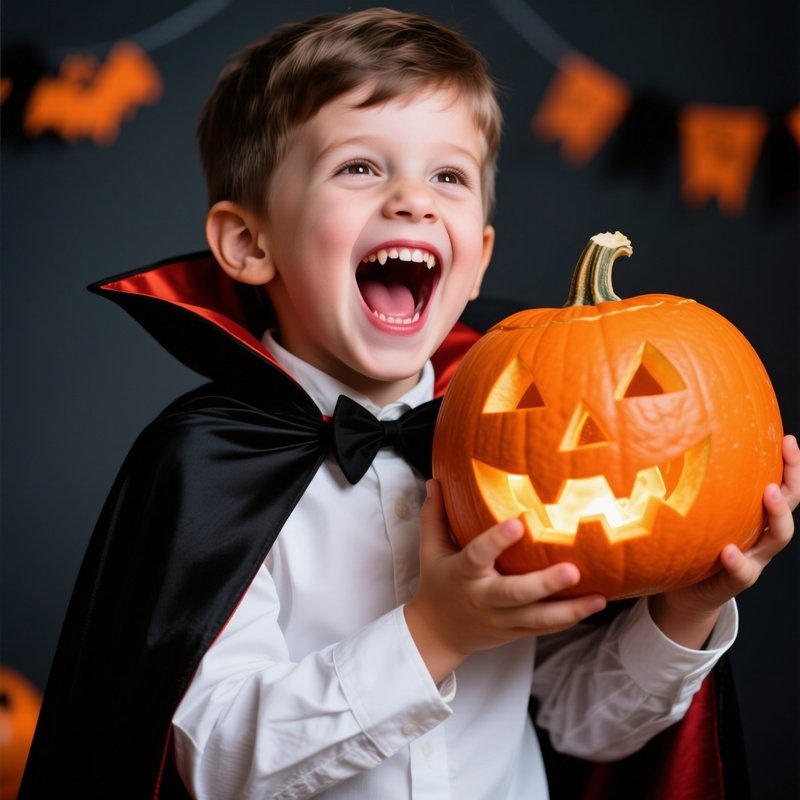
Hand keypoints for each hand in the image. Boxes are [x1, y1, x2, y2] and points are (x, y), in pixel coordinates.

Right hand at [404, 479, 605, 682]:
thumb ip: (435, 515)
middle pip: (515, 594)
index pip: (477, 555)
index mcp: (462, 574)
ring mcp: (502, 619)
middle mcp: (484, 598)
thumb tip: (436, 480)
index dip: (495, 541)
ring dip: (570, 609)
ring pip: (537, 618)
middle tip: (572, 569)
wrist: (438, 633)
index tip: (516, 524)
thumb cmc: (438, 582)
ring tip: (598, 598)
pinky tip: (594, 604)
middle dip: (544, 584)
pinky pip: (545, 628)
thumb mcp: (430, 549)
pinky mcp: (516, 631)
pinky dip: (569, 618)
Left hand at [651, 434, 798, 647]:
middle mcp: (760, 535)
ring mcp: (752, 558)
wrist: (686, 592)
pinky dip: (738, 561)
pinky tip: (729, 551)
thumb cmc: (691, 544)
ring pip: (776, 539)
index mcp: (754, 516)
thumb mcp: (698, 513)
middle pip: (788, 508)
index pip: (780, 486)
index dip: (789, 466)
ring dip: (776, 516)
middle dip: (791, 484)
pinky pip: (742, 572)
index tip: (789, 439)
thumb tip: (671, 442)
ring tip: (769, 493)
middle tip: (781, 462)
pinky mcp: (734, 581)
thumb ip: (695, 488)